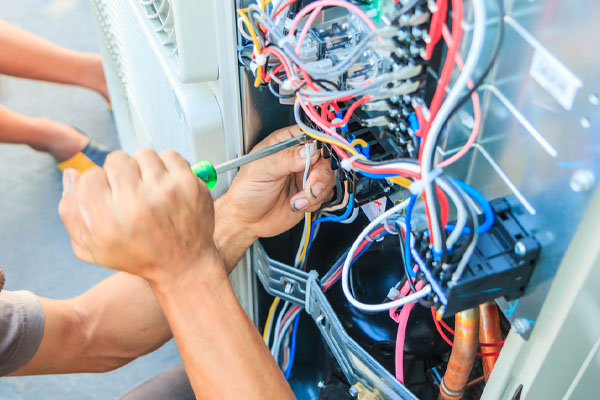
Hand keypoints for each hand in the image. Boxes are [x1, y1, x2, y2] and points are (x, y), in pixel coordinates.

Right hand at [58, 149, 222, 283]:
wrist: (184, 266)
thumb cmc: (135, 256)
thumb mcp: (91, 247)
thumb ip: (71, 211)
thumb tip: (71, 172)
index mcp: (108, 220)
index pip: (89, 176)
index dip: (99, 186)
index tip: (111, 199)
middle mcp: (136, 204)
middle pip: (116, 159)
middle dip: (121, 174)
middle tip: (132, 194)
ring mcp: (166, 192)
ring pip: (143, 154)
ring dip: (145, 169)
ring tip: (151, 191)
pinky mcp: (188, 185)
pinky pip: (170, 155)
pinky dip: (168, 167)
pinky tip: (167, 187)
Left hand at [220, 125, 334, 239]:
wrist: (247, 220)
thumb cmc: (246, 191)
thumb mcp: (261, 170)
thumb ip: (285, 158)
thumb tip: (308, 150)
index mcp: (285, 143)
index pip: (310, 134)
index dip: (318, 145)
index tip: (315, 159)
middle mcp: (299, 158)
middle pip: (325, 158)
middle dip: (320, 176)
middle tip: (309, 188)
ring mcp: (307, 176)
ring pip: (328, 177)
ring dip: (316, 193)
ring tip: (297, 200)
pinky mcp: (312, 194)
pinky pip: (327, 195)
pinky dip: (315, 203)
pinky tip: (298, 205)